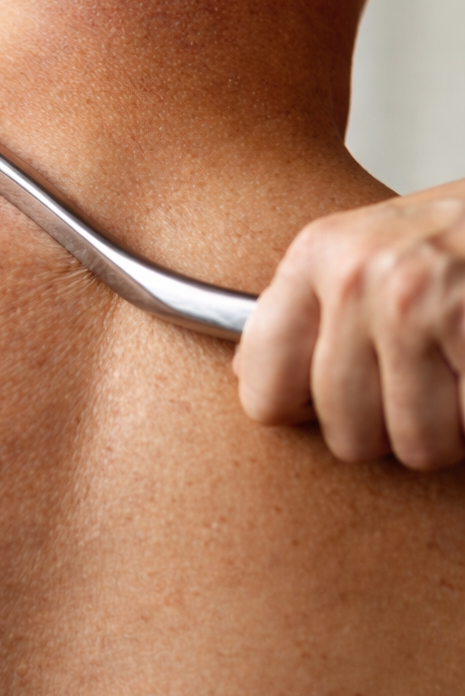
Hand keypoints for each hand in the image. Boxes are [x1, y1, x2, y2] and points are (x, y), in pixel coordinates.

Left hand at [235, 185, 464, 469]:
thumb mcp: (377, 248)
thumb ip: (315, 311)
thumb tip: (253, 383)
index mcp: (321, 253)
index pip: (264, 388)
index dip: (302, 411)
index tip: (329, 401)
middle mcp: (360, 276)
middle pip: (347, 435)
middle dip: (397, 427)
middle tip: (431, 378)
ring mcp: (422, 306)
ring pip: (418, 447)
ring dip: (454, 431)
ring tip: (463, 372)